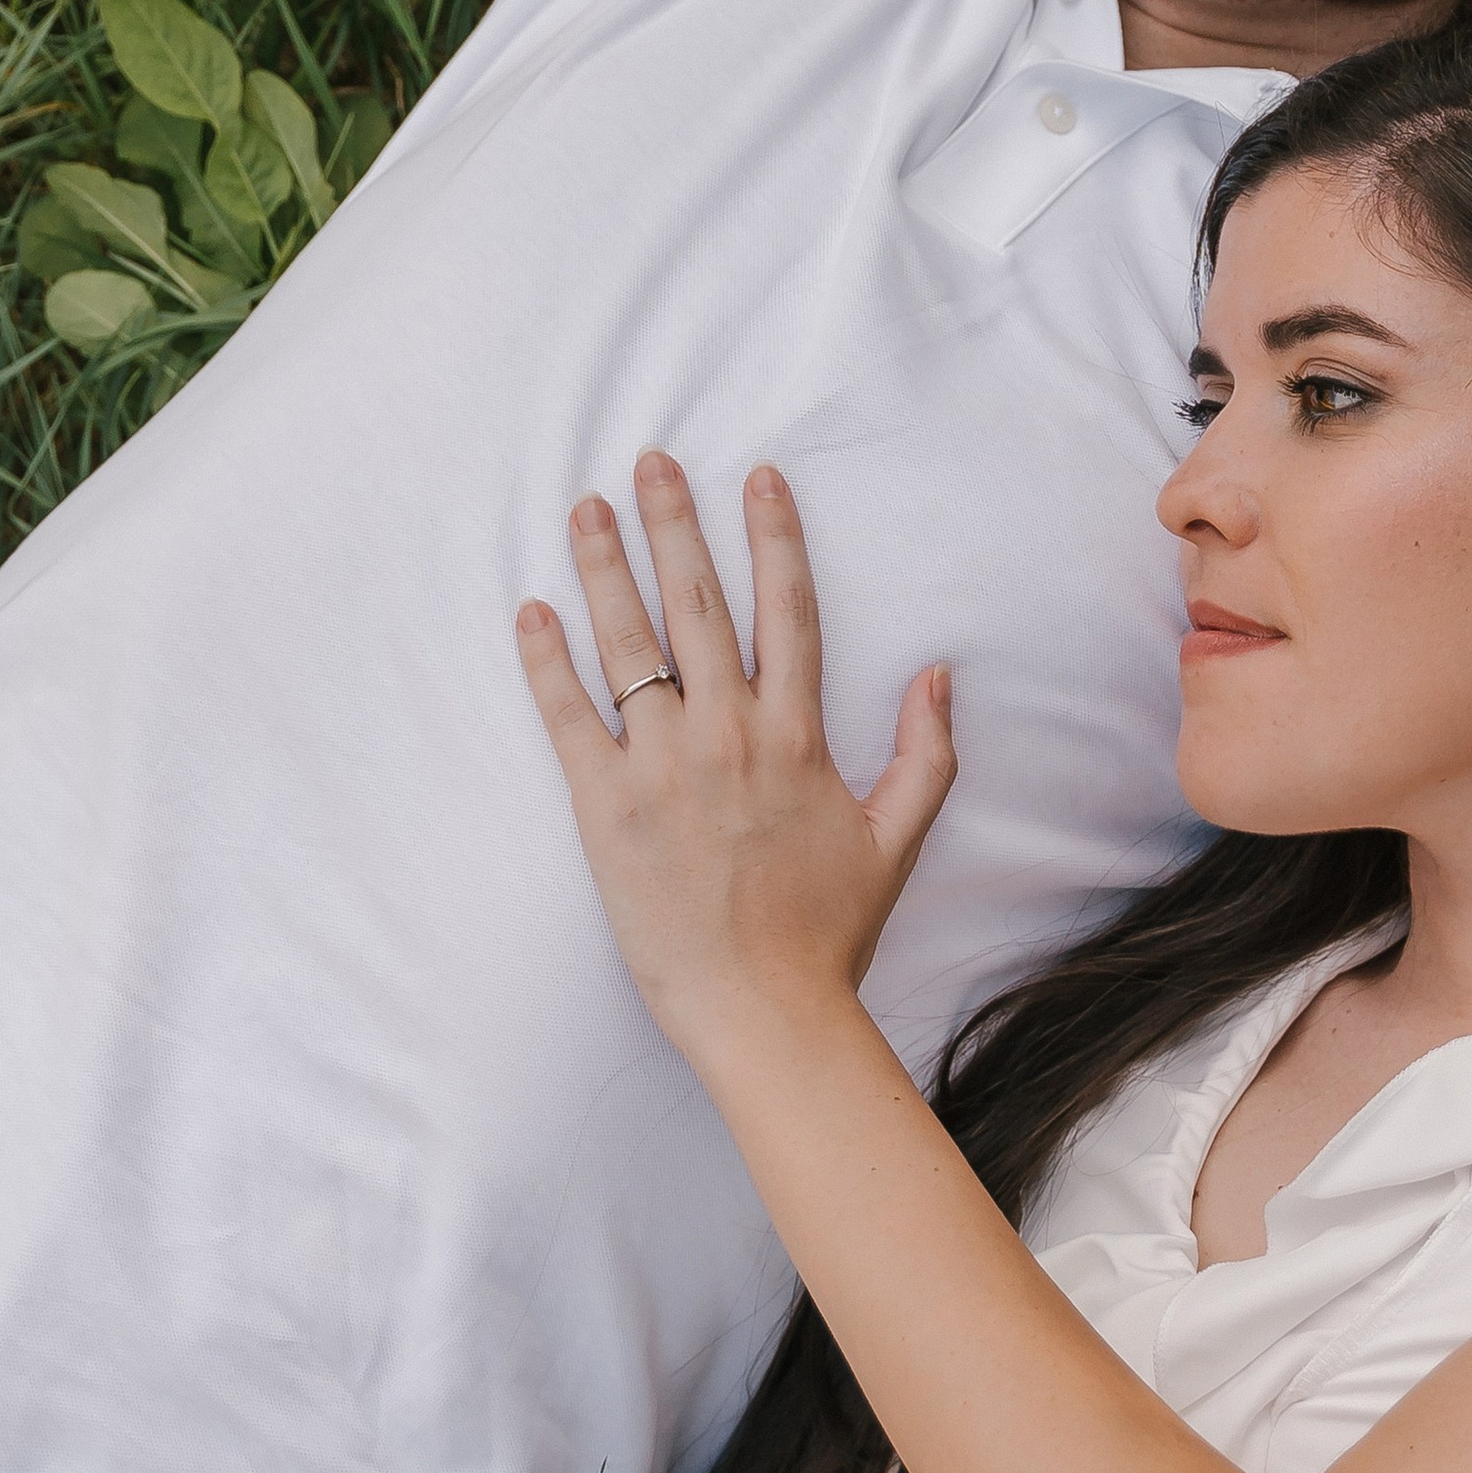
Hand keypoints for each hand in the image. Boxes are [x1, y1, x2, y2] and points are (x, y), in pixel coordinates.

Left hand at [518, 453, 955, 1068]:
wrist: (764, 1013)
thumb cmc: (829, 933)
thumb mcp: (897, 839)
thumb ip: (927, 752)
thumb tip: (939, 673)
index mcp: (797, 736)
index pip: (788, 610)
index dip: (774, 536)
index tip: (758, 477)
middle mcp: (729, 734)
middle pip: (699, 604)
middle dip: (674, 523)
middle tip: (651, 459)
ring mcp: (662, 767)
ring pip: (630, 643)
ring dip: (606, 567)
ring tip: (584, 508)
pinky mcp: (605, 809)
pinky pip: (569, 718)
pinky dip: (547, 662)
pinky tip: (532, 610)